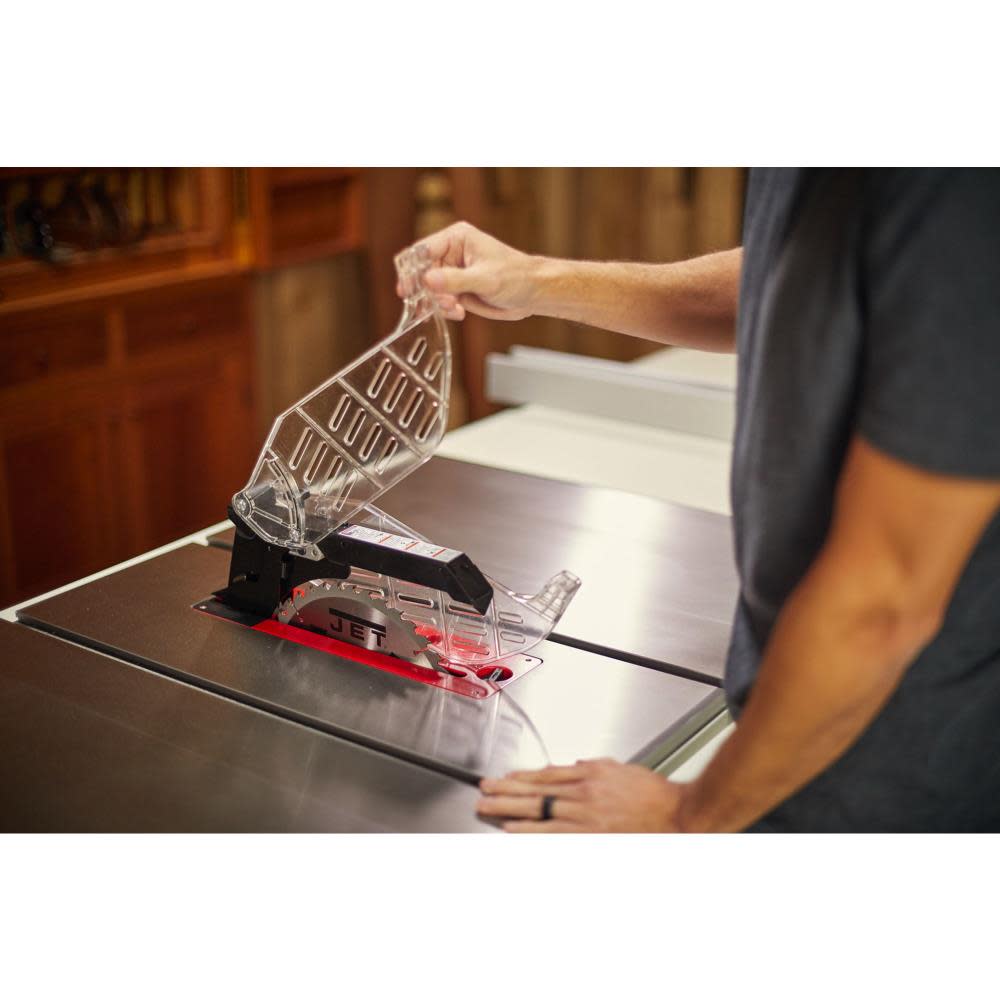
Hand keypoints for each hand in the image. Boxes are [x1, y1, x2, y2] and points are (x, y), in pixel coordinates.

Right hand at [397, 221, 539, 321]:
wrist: (533, 293)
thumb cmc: (516, 276)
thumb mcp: (485, 279)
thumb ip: (456, 280)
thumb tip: (428, 280)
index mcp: (457, 239)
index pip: (423, 251)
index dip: (412, 270)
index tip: (408, 288)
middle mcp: (451, 253)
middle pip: (422, 272)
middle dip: (426, 291)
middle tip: (436, 303)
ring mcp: (453, 272)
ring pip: (429, 289)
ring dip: (435, 302)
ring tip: (453, 308)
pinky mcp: (457, 290)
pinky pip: (439, 300)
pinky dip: (444, 310)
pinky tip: (458, 313)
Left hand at [476, 758, 687, 832]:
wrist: (677, 816)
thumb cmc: (654, 795)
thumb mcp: (621, 769)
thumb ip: (594, 766)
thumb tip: (572, 765)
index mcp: (590, 775)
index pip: (546, 774)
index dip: (522, 777)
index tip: (504, 777)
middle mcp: (583, 794)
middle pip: (536, 791)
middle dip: (506, 791)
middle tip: (484, 791)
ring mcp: (584, 817)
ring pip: (538, 812)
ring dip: (510, 810)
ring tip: (488, 808)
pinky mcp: (590, 837)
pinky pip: (554, 834)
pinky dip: (532, 833)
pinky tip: (514, 832)